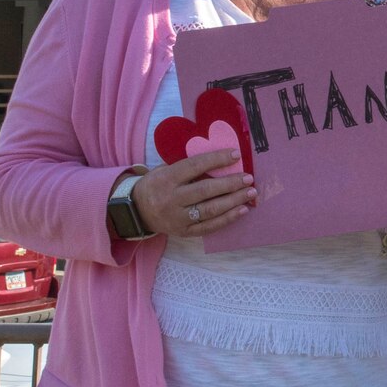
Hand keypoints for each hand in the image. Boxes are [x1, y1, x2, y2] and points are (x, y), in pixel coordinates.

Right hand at [129, 151, 255, 237]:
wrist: (136, 211)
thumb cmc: (157, 184)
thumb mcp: (165, 170)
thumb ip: (188, 167)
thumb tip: (221, 161)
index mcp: (166, 179)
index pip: (195, 166)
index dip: (216, 160)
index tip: (236, 155)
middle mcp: (171, 199)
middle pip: (205, 190)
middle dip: (230, 184)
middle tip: (249, 178)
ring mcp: (178, 218)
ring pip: (210, 210)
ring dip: (234, 201)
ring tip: (250, 193)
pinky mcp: (184, 232)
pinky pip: (209, 226)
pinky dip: (227, 219)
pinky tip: (242, 210)